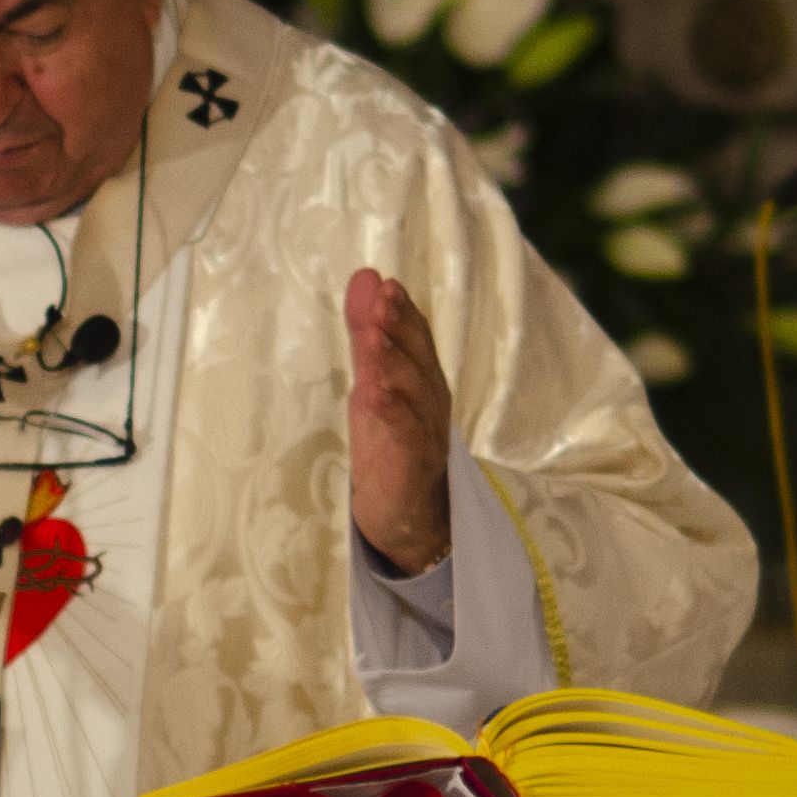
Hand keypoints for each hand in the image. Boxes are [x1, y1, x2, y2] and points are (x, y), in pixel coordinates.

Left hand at [342, 269, 456, 576]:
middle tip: (382, 300)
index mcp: (423, 382)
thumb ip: (368, 336)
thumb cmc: (390, 446)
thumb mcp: (373, 384)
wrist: (407, 518)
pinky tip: (373, 394)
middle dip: (401, 329)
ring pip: (414, 395)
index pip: (417, 340)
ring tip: (374, 337)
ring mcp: (425, 435)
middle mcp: (430, 404)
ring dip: (395, 364)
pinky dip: (392, 413)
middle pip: (419, 361)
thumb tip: (366, 277)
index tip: (385, 283)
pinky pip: (406, 436)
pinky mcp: (412, 467)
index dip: (403, 312)